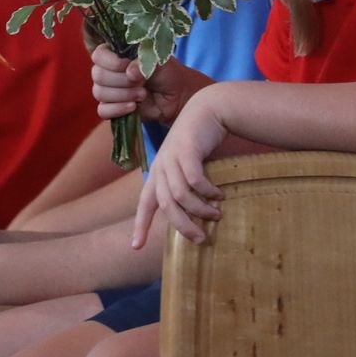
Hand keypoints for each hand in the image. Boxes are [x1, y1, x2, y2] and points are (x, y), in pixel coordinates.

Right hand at [91, 45, 181, 125]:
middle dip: (121, 80)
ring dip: (123, 94)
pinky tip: (133, 107)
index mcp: (116, 55)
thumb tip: (129, 73)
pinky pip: (103, 111)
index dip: (111, 62)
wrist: (177, 96)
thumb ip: (142, 63)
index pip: (99, 55)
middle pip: (98, 75)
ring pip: (100, 93)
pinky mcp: (113, 109)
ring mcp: (109, 91)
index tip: (127, 65)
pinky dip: (117, 109)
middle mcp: (109, 72)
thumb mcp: (158, 62)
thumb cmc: (167, 73)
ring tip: (143, 94)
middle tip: (142, 82)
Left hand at [133, 90, 228, 247]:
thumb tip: (194, 215)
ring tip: (216, 215)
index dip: (140, 225)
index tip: (136, 247)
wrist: (207, 109)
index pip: (145, 203)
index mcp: (157, 173)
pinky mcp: (187, 151)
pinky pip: (195, 180)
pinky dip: (207, 191)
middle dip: (183, 226)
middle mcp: (161, 167)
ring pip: (181, 196)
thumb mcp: (188, 166)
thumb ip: (186, 186)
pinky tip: (219, 195)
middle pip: (167, 206)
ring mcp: (172, 158)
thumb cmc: (200, 142)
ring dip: (200, 210)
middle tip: (201, 239)